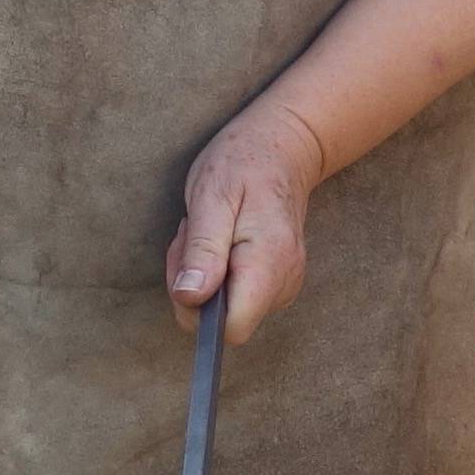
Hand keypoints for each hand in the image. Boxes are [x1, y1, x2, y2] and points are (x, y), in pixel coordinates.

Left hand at [170, 102, 322, 340]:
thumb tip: (190, 298)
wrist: (283, 147)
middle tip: (194, 235)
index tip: (192, 266)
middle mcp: (284, 283)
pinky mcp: (276, 282)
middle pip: (222, 321)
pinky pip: (233, 295)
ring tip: (209, 230)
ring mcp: (284, 285)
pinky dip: (216, 272)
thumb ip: (203, 250)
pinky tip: (220, 238)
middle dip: (194, 285)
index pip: (232, 328)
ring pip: (224, 309)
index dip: (200, 309)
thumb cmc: (243, 164)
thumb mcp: (211, 196)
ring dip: (202, 275)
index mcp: (269, 264)